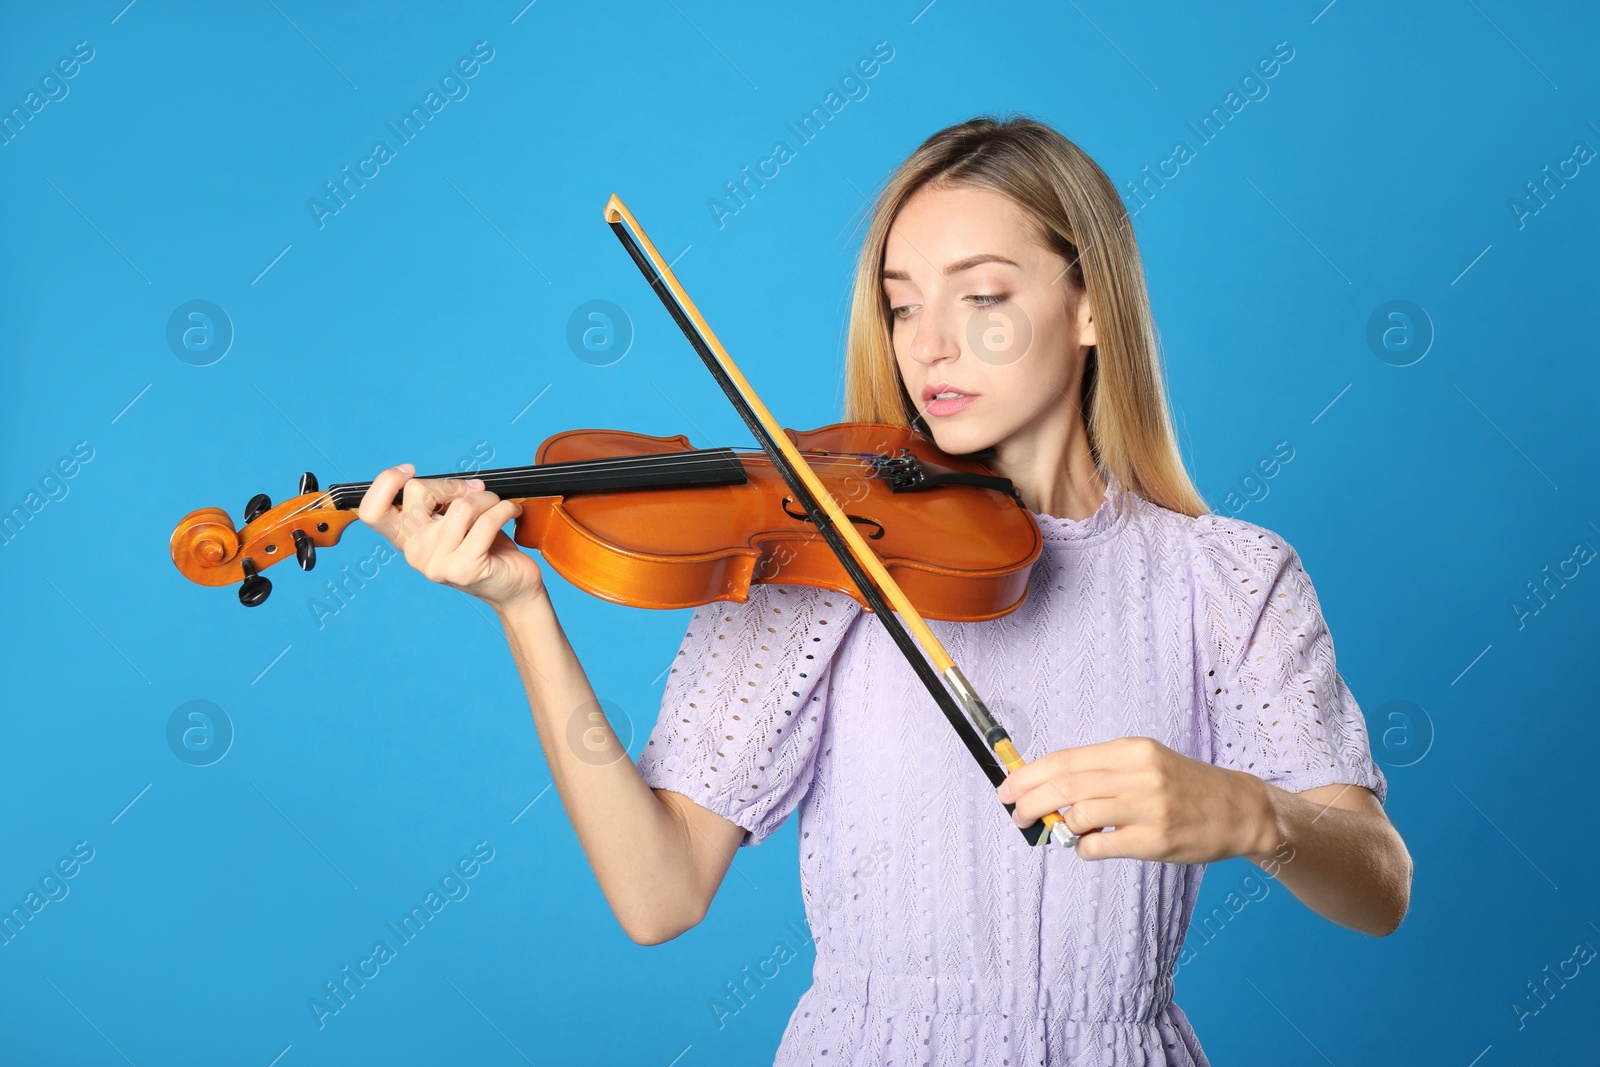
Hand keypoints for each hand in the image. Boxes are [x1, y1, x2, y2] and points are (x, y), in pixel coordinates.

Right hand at [357, 463, 544, 610]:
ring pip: (462, 506)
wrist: (514, 589)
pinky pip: (487, 521)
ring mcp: (437, 563)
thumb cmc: (488, 551)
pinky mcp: (464, 569)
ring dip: (487, 499)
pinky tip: (511, 512)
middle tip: (476, 492)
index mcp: (406, 540)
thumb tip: (460, 484)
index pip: (372, 511)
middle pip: (418, 492)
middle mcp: (415, 553)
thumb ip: (443, 503)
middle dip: (452, 484)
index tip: (409, 471)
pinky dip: (505, 510)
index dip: (384, 482)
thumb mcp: (456, 523)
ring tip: (498, 506)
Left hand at [994, 736, 1275, 863]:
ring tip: (1059, 831)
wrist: (1239, 809)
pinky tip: (1089, 846)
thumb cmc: (1182, 786)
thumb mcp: (1143, 763)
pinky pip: (1099, 846)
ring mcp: (1148, 808)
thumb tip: (1045, 788)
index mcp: (1130, 750)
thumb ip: (1099, 773)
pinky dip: (1083, 848)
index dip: (1028, 775)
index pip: (1064, 760)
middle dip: (1028, 801)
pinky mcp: (1156, 840)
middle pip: (1064, 786)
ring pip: (1078, 815)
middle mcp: (1138, 774)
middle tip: (1016, 816)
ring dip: (1057, 826)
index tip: (1005, 788)